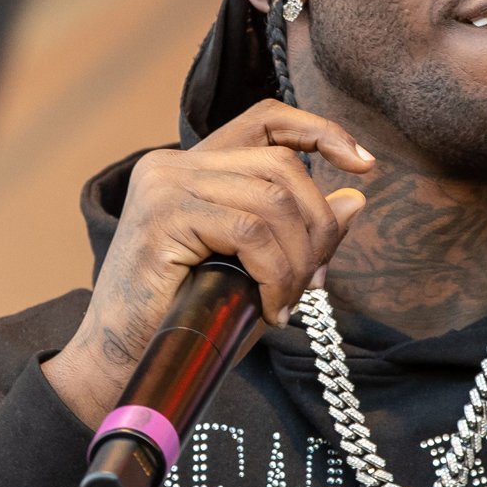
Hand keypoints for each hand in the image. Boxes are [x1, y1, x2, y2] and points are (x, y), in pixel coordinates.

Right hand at [42, 98, 372, 425]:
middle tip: (314, 281)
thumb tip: (356, 199)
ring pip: (272, 200)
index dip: (320, 131)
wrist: (122, 365)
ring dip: (297, 259)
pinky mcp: (162, 215)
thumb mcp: (258, 270)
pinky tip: (270, 308)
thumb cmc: (188, 321)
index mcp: (195, 167)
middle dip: (316, 225)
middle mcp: (174, 164)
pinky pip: (249, 231)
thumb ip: (299, 231)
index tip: (364, 163)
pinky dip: (275, 273)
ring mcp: (165, 185)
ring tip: (287, 302)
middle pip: (281, 166)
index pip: (266, 121)